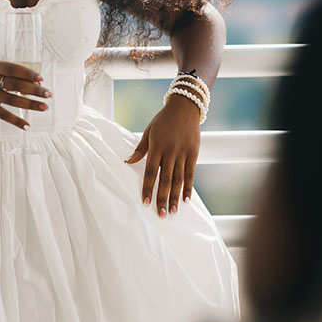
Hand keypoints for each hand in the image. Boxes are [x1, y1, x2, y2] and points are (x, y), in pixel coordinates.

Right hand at [0, 60, 50, 128]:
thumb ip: (7, 74)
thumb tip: (34, 83)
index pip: (13, 68)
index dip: (28, 74)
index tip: (41, 79)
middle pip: (15, 84)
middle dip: (34, 90)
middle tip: (48, 94)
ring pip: (13, 99)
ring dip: (31, 104)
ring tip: (44, 107)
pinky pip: (4, 115)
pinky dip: (17, 121)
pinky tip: (27, 125)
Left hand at [125, 95, 202, 217]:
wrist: (185, 107)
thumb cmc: (163, 120)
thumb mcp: (148, 131)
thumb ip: (140, 149)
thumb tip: (127, 162)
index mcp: (156, 146)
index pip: (150, 171)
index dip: (147, 187)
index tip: (145, 202)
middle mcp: (170, 151)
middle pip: (165, 179)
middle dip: (162, 198)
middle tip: (160, 214)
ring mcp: (183, 152)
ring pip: (179, 179)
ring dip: (176, 196)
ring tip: (173, 211)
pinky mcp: (194, 153)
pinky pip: (191, 173)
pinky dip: (189, 187)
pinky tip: (186, 199)